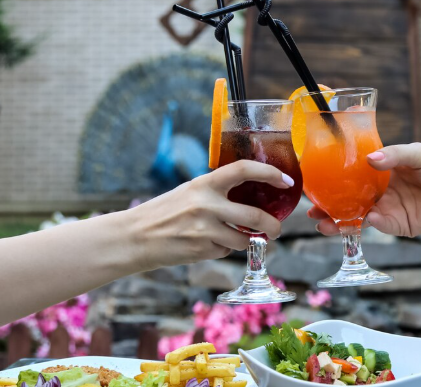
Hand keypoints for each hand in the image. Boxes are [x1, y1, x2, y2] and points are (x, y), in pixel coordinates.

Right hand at [127, 160, 291, 268]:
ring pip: (243, 240)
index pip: (244, 170)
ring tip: (236, 238)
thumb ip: (216, 192)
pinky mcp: (201, 251)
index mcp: (204, 183)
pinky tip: (208, 244)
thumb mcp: (190, 192)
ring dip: (246, 242)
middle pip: (254, 217)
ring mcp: (204, 230)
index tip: (286, 181)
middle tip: (276, 229)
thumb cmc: (164, 212)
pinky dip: (224, 249)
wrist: (135, 237)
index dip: (269, 173)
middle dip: (272, 226)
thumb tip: (251, 195)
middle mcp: (206, 205)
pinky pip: (225, 251)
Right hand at [308, 143, 420, 237]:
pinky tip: (361, 220)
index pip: (350, 175)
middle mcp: (379, 191)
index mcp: (380, 171)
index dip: (332, 179)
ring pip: (357, 217)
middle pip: (347, 199)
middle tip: (311, 209)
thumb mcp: (418, 153)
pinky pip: (378, 226)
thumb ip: (395, 155)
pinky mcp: (398, 226)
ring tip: (322, 224)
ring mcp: (387, 209)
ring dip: (339, 221)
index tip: (314, 181)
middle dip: (328, 206)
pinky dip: (367, 224)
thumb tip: (371, 159)